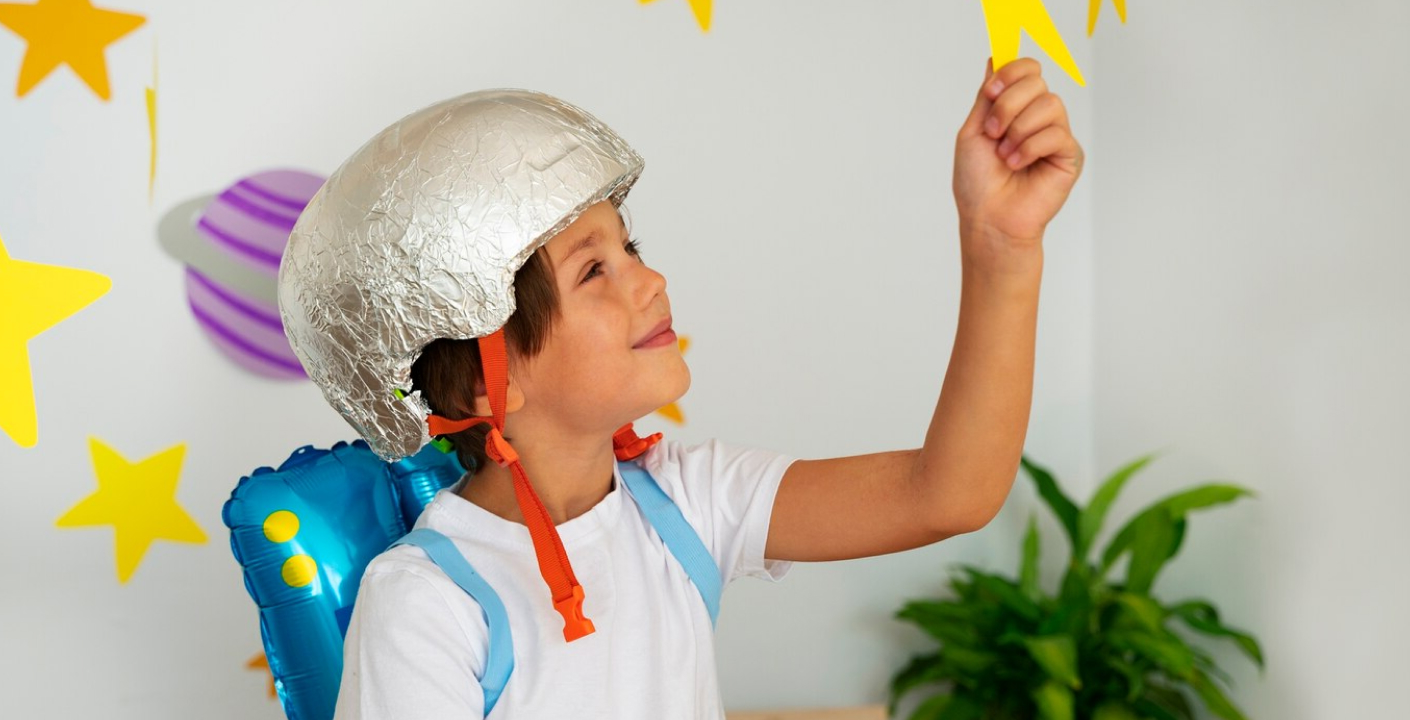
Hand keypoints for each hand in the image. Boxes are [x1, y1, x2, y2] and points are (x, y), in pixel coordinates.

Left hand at [954, 58, 1082, 267]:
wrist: (988, 218)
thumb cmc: (977, 182)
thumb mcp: (974, 131)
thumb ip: (989, 95)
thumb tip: (996, 57)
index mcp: (1015, 109)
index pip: (1027, 69)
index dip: (1011, 72)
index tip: (991, 91)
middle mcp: (1037, 118)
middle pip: (1036, 81)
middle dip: (1008, 105)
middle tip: (993, 133)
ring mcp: (1055, 135)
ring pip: (1050, 104)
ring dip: (1019, 129)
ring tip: (1005, 155)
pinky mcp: (1069, 155)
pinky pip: (1057, 133)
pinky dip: (1030, 147)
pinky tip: (1017, 164)